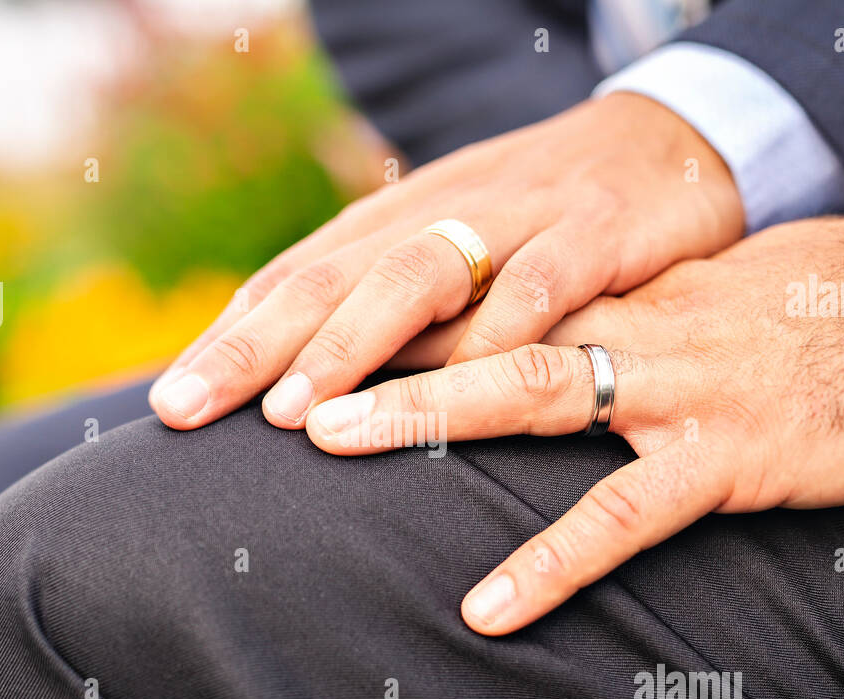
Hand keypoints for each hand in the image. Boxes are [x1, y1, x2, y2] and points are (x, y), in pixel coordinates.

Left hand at [149, 92, 742, 430]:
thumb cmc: (548, 217)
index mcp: (404, 217)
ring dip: (355, 344)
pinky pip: (546, 282)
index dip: (232, 337)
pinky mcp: (601, 233)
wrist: (672, 139)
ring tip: (299, 415)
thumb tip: (300, 375)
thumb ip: (391, 303)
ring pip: (420, 275)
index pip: (300, 275)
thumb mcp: (460, 247)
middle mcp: (447, 212)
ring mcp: (522, 217)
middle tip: (188, 411)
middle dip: (256, 346)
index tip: (170, 402)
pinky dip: (501, 331)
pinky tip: (459, 386)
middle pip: (335, 276)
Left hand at [302, 218, 843, 634]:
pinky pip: (624, 513)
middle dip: (369, 350)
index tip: (306, 334)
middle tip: (272, 378)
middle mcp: (634, 326)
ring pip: (530, 390)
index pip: (488, 294)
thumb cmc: (830, 307)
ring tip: (329, 440)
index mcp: (626, 295)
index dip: (390, 314)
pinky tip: (489, 608)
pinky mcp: (728, 453)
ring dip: (423, 413)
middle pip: (479, 326)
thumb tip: (570, 340)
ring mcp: (677, 387)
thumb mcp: (715, 294)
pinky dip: (552, 559)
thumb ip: (635, 316)